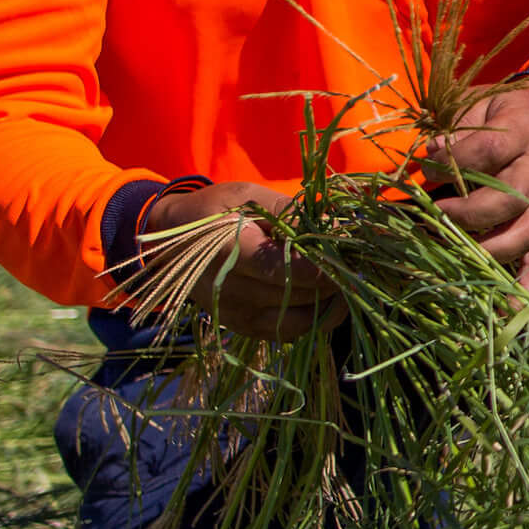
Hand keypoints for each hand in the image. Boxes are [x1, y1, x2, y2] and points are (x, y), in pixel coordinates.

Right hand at [137, 180, 339, 340]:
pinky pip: (292, 331)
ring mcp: (238, 316)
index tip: (353, 252)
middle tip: (356, 262)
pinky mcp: (245, 329)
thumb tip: (338, 231)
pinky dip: (316, 316)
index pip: (292, 270)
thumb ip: (292, 214)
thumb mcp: (248, 197)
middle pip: (303, 294)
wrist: (172, 245)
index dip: (329, 265)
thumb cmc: (214, 212)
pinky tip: (326, 295)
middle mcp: (232, 291)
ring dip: (331, 300)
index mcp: (231, 251)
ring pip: (304, 318)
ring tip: (345, 277)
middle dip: (336, 279)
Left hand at [419, 83, 528, 290]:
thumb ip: (456, 130)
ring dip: (491, 251)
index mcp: (523, 131)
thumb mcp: (479, 107)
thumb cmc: (503, 114)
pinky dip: (528, 286)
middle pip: (512, 200)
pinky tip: (511, 310)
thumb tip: (430, 155)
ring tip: (456, 257)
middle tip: (436, 216)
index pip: (490, 150)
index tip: (426, 166)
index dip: (454, 160)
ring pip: (528, 234)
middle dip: (469, 215)